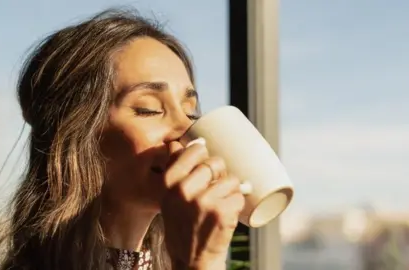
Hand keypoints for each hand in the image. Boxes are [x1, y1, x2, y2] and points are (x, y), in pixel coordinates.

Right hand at [160, 140, 244, 268]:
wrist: (191, 261)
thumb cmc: (182, 227)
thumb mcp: (169, 198)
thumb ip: (174, 172)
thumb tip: (178, 143)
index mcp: (169, 182)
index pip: (192, 150)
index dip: (203, 154)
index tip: (205, 162)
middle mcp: (183, 189)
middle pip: (215, 162)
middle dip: (220, 174)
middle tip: (215, 191)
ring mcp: (203, 200)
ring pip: (231, 178)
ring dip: (231, 191)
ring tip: (220, 205)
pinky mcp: (221, 212)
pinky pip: (239, 195)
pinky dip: (237, 204)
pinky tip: (227, 215)